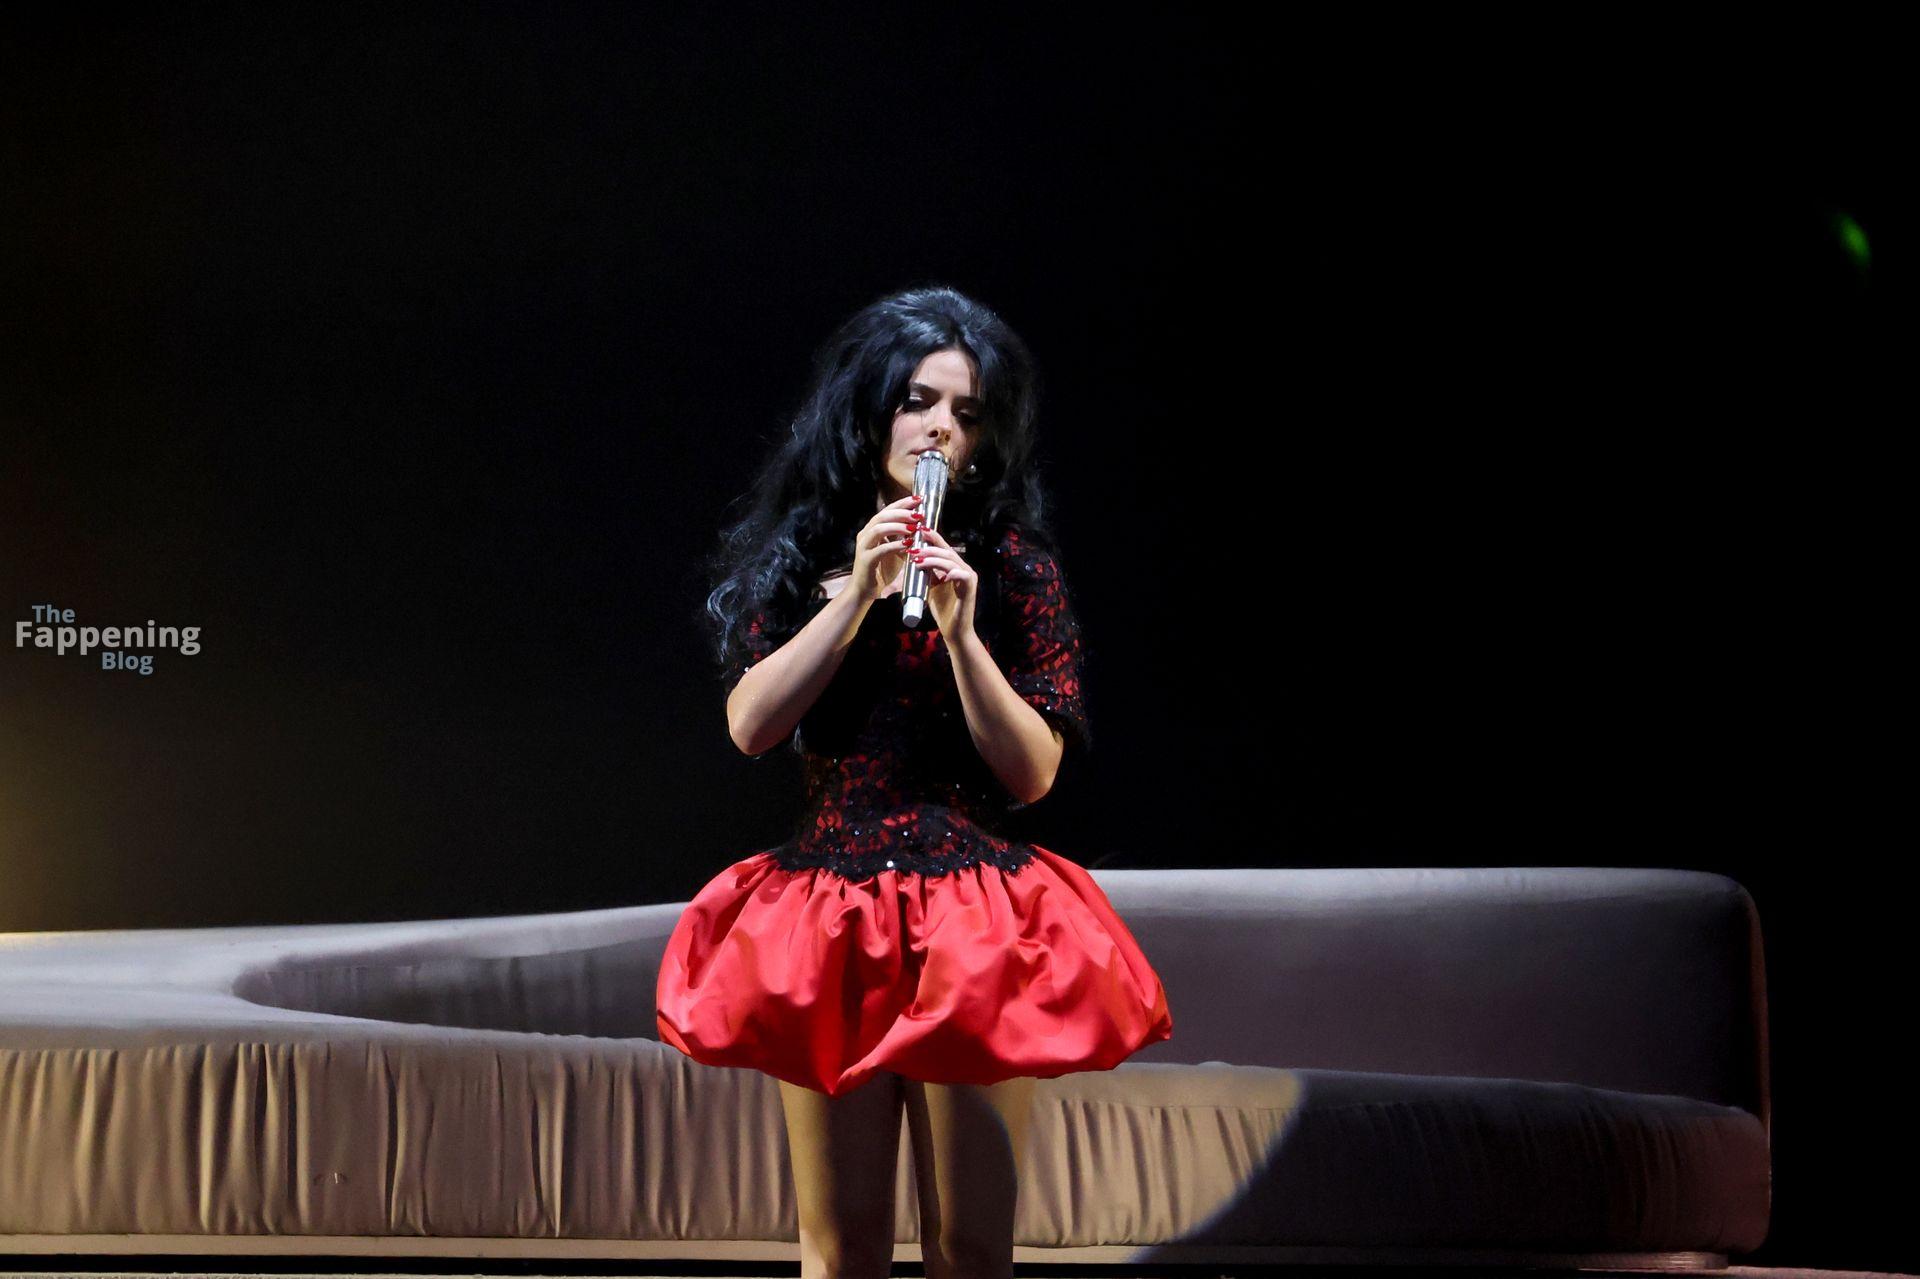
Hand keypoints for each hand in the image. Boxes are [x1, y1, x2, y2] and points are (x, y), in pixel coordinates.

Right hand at [849, 495, 920, 604]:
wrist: (863, 590)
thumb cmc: (880, 570)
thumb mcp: (892, 549)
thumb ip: (900, 537)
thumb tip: (918, 525)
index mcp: (871, 530)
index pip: (886, 510)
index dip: (902, 503)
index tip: (918, 499)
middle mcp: (865, 535)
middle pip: (882, 516)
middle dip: (902, 512)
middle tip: (918, 514)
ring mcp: (864, 547)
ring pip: (879, 529)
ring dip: (898, 527)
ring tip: (914, 528)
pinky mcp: (866, 560)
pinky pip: (881, 549)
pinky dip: (895, 545)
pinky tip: (908, 545)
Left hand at [908, 524, 977, 640]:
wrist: (954, 631)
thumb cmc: (943, 609)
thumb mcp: (931, 586)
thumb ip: (927, 572)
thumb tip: (913, 558)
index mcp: (956, 567)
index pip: (944, 548)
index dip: (933, 538)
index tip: (918, 530)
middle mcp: (964, 569)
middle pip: (947, 551)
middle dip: (930, 545)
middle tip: (915, 542)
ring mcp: (969, 578)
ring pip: (951, 561)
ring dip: (933, 558)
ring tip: (917, 559)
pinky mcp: (970, 588)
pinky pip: (961, 575)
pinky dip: (949, 572)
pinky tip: (939, 573)